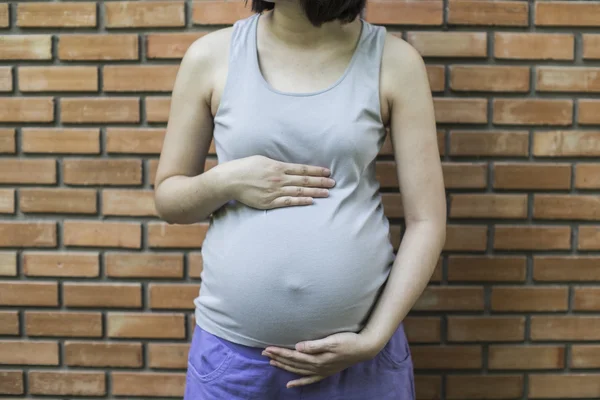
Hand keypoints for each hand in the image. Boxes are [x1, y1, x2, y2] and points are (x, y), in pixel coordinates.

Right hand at [226, 155, 334, 209]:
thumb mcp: (263, 159)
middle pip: (304, 180)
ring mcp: (274, 191)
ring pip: (299, 191)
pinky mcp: (269, 202)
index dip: (317, 170)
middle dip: (321, 181)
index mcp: (278, 167)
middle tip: (333, 183)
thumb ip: (277, 164)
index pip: (302, 169)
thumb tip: (290, 167)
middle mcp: (279, 178)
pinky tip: (311, 201)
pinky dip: (300, 201)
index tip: (328, 171)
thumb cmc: (245, 167)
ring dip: (315, 192)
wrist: (230, 180)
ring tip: (327, 193)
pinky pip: (288, 202)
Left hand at [261, 331, 378, 387]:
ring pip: (298, 371)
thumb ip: (314, 345)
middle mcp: (317, 367)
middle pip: (293, 363)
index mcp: (316, 358)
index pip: (293, 356)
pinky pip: (309, 379)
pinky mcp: (326, 371)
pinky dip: (299, 382)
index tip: (267, 348)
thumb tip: (297, 347)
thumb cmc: (348, 341)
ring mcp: (321, 370)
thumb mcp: (332, 341)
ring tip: (272, 363)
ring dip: (284, 367)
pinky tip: (290, 385)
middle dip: (278, 358)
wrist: (364, 348)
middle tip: (264, 353)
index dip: (279, 352)